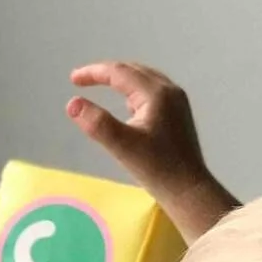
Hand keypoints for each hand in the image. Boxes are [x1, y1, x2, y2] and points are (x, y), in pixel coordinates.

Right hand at [67, 61, 237, 241]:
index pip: (119, 72)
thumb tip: (72, 104)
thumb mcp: (122, 147)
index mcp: (156, 94)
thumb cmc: (157, 169)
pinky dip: (135, 91)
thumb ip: (97, 123)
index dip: (94, 73)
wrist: (189, 190)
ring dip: (122, 80)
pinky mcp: (179, 114)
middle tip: (83, 80)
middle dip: (107, 73)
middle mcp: (170, 91)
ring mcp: (178, 102)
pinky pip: (153, 92)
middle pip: (133, 70)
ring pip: (145, 79)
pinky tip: (128, 105)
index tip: (73, 79)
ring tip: (102, 86)